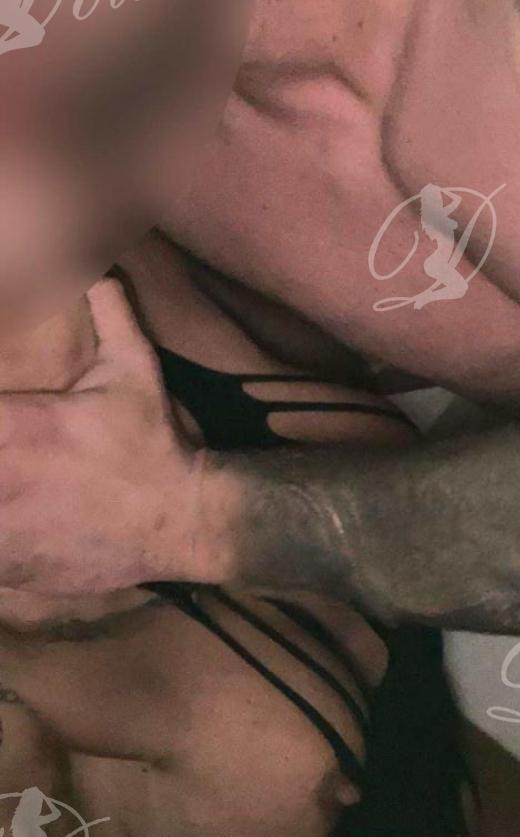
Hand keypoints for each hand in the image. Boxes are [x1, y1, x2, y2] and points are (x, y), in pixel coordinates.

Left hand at [0, 281, 206, 606]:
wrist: (183, 520)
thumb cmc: (154, 443)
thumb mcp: (133, 370)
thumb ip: (108, 313)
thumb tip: (101, 268)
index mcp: (11, 425)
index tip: (1, 419)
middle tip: (7, 455)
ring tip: (10, 488)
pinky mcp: (6, 568)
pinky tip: (14, 520)